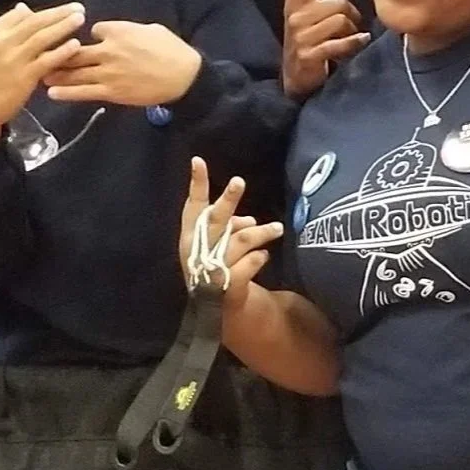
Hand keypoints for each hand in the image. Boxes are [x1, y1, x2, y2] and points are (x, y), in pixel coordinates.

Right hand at [0, 2, 85, 146]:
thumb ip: (8, 27)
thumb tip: (25, 7)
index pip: (21, 15)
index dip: (47, 10)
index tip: (66, 7)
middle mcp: (1, 43)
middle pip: (34, 22)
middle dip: (59, 13)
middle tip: (79, 8)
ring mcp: (13, 60)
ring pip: (41, 38)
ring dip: (63, 26)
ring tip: (80, 19)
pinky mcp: (24, 77)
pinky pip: (46, 60)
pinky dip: (61, 51)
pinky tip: (75, 45)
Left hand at [43, 20, 201, 104]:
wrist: (184, 77)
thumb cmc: (171, 50)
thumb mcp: (151, 29)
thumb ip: (128, 29)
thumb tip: (112, 30)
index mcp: (120, 32)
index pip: (93, 29)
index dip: (87, 32)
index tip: (87, 37)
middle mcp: (109, 51)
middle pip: (75, 51)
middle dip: (58, 52)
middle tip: (43, 54)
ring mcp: (108, 73)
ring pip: (74, 72)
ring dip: (55, 73)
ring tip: (40, 73)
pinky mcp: (112, 92)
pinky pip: (83, 92)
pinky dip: (66, 92)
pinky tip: (52, 93)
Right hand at [179, 157, 282, 309]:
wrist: (214, 308)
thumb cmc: (216, 264)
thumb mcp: (218, 243)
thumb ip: (231, 227)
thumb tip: (250, 220)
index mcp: (191, 235)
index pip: (194, 205)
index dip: (196, 184)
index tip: (198, 160)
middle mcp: (198, 249)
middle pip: (217, 220)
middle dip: (227, 200)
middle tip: (239, 181)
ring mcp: (211, 267)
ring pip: (240, 240)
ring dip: (262, 232)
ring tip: (278, 227)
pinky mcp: (226, 286)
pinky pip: (247, 266)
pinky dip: (258, 259)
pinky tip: (264, 256)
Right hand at [272, 0, 369, 97]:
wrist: (295, 76)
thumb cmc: (303, 38)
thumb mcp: (298, 9)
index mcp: (296, 4)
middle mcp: (297, 18)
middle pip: (338, 4)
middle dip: (350, 16)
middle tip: (349, 27)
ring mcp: (302, 38)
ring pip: (341, 23)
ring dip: (351, 33)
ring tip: (348, 41)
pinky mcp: (310, 55)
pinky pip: (338, 44)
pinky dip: (353, 43)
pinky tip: (361, 41)